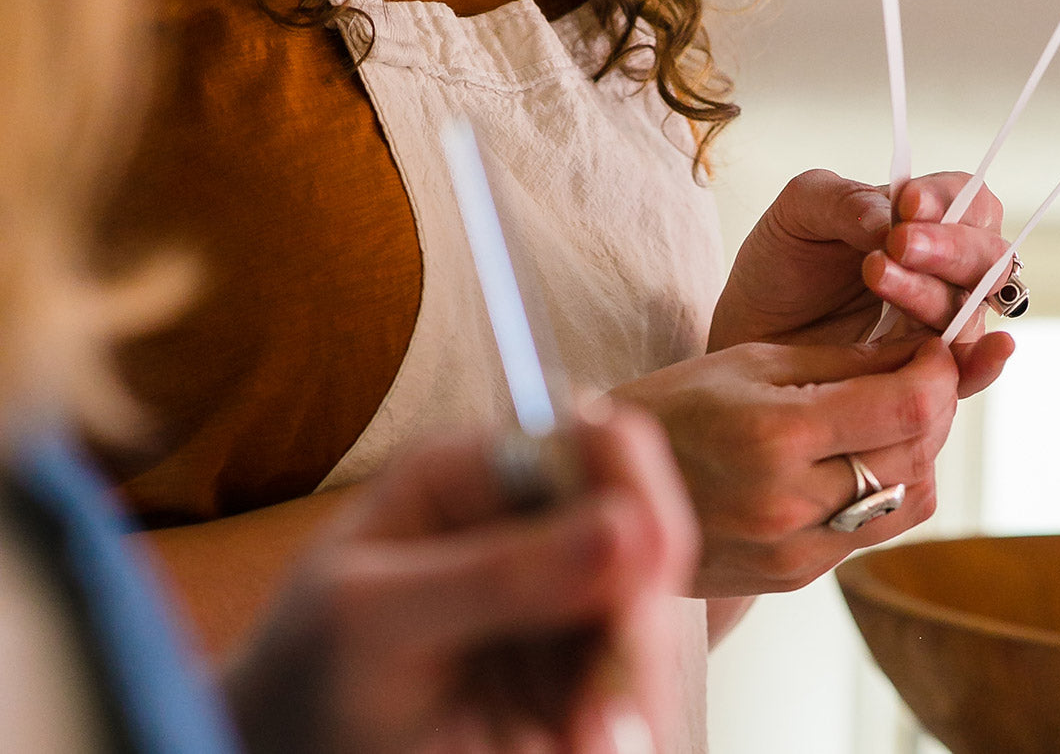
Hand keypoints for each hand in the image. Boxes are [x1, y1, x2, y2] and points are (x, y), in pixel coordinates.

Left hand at [223, 405, 697, 753]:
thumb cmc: (302, 675)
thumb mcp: (371, 618)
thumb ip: (494, 573)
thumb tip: (624, 525)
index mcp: (475, 473)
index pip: (596, 444)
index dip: (633, 494)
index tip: (643, 564)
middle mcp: (532, 524)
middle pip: (643, 536)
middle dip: (636, 618)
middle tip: (603, 703)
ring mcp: (561, 598)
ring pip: (650, 619)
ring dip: (633, 683)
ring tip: (584, 744)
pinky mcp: (576, 670)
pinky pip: (635, 682)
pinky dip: (622, 718)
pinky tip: (583, 744)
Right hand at [610, 333, 1006, 598]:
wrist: (594, 492)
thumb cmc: (668, 409)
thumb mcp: (750, 361)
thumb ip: (845, 360)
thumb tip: (926, 350)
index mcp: (775, 436)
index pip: (909, 407)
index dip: (941, 373)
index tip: (934, 349)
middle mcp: (790, 503)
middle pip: (920, 453)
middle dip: (936, 405)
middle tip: (920, 373)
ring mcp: (795, 551)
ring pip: (912, 498)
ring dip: (918, 451)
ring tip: (886, 416)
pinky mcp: (795, 577)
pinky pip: (875, 531)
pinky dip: (886, 489)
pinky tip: (854, 459)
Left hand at [710, 169, 1012, 368]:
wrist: (750, 328)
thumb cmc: (782, 264)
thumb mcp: (800, 212)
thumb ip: (846, 202)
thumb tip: (890, 219)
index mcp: (926, 220)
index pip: (968, 199)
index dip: (947, 200)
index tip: (907, 203)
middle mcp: (945, 271)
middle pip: (986, 256)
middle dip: (946, 248)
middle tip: (897, 243)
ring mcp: (938, 323)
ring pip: (969, 310)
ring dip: (928, 293)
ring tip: (875, 274)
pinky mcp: (924, 373)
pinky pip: (967, 372)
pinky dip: (983, 364)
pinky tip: (985, 352)